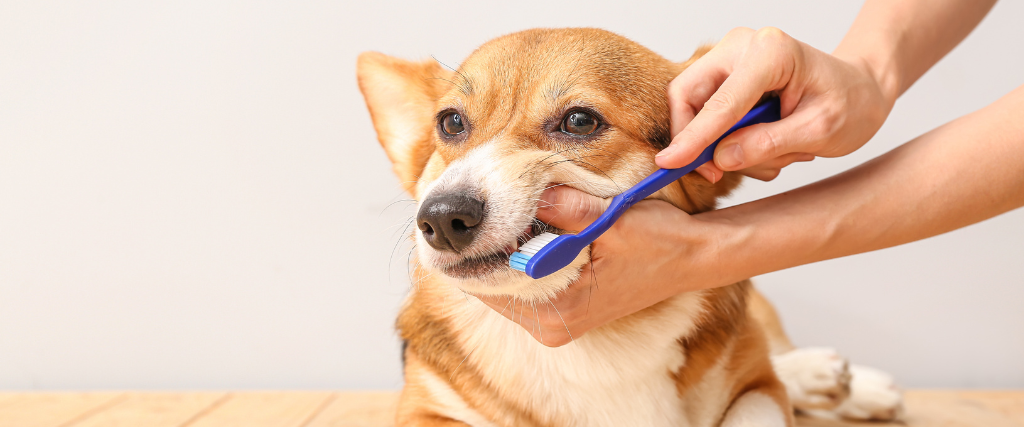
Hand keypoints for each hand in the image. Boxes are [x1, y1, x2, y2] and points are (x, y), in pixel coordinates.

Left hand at [478, 186, 731, 346]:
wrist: (693, 257)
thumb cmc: (659, 241)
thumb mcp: (612, 218)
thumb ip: (565, 206)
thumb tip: (521, 187)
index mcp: (559, 312)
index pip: (488, 284)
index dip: (468, 249)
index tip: (453, 217)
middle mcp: (552, 326)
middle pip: (489, 286)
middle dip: (478, 248)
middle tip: (464, 207)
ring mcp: (556, 322)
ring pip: (502, 284)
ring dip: (495, 250)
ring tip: (486, 212)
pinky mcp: (562, 310)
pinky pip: (521, 283)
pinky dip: (513, 257)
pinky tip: (512, 228)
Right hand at [657, 27, 894, 181]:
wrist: (860, 90)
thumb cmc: (850, 103)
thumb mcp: (820, 132)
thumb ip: (768, 144)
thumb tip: (720, 158)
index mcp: (771, 52)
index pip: (720, 102)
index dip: (692, 137)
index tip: (669, 163)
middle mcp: (742, 46)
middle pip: (687, 95)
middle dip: (697, 139)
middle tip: (717, 173)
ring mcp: (730, 59)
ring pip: (695, 109)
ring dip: (722, 143)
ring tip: (773, 154)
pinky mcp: (726, 77)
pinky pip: (707, 113)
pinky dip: (727, 138)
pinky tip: (764, 144)